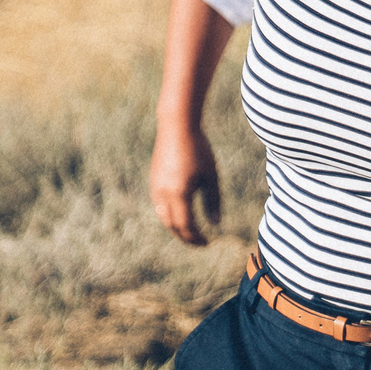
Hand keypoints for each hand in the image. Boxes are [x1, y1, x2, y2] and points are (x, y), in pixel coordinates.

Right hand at [151, 120, 222, 245]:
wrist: (176, 126)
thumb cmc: (199, 149)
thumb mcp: (211, 176)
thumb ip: (213, 201)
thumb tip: (216, 224)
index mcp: (178, 194)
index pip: (186, 226)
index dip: (196, 238)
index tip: (208, 242)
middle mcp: (163, 194)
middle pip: (172, 225)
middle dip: (185, 237)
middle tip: (199, 242)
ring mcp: (155, 187)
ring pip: (164, 217)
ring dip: (176, 227)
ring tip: (191, 231)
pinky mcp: (154, 181)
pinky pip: (160, 206)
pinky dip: (170, 216)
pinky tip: (182, 214)